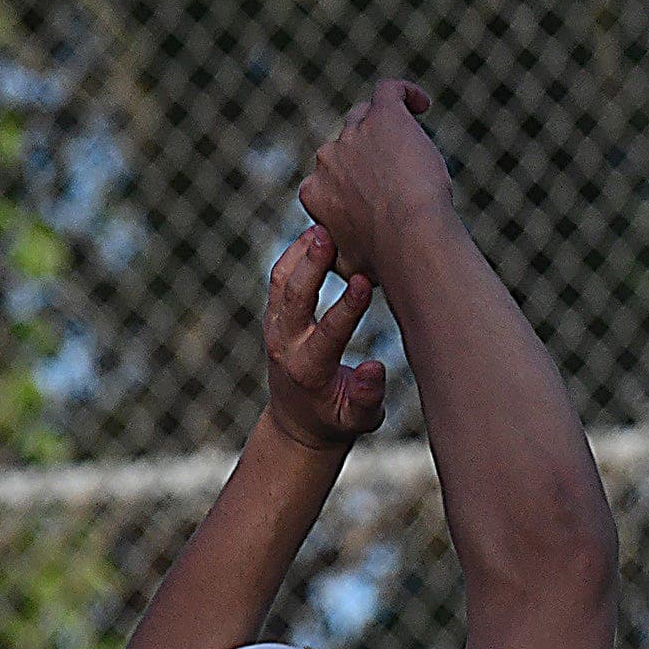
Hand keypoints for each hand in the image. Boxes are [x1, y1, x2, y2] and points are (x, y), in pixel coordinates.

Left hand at [263, 226, 387, 449]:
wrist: (298, 422)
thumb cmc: (337, 419)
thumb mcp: (358, 420)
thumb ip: (366, 397)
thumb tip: (374, 368)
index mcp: (309, 371)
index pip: (328, 333)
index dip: (347, 307)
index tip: (365, 281)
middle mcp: (285, 345)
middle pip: (293, 298)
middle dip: (311, 265)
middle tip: (328, 235)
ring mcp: (275, 328)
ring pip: (280, 283)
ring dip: (299, 253)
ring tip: (322, 226)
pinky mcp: (274, 316)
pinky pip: (278, 280)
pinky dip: (294, 255)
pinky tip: (317, 234)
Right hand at [297, 80, 452, 261]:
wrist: (408, 236)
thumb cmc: (386, 259)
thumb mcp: (349, 265)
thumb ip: (340, 255)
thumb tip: (340, 265)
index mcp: (316, 192)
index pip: (333, 176)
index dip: (357, 184)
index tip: (382, 198)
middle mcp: (328, 158)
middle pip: (348, 144)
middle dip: (371, 157)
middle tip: (404, 175)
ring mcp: (353, 135)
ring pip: (367, 118)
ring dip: (386, 129)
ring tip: (415, 145)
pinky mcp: (384, 117)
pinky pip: (390, 92)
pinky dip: (404, 94)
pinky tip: (422, 104)